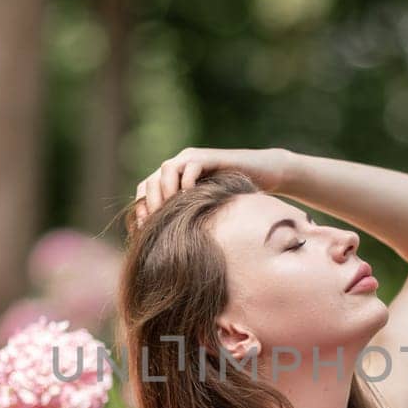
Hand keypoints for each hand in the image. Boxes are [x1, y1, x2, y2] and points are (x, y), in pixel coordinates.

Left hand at [132, 146, 291, 227]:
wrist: (266, 174)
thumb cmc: (238, 198)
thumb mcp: (208, 213)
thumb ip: (189, 222)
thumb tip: (168, 251)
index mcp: (173, 180)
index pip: (144, 191)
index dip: (140, 211)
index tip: (144, 233)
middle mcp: (179, 166)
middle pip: (150, 181)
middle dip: (150, 205)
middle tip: (157, 225)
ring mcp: (193, 159)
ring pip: (166, 170)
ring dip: (166, 192)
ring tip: (174, 213)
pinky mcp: (209, 157)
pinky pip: (190, 166)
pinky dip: (188, 183)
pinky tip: (194, 201)